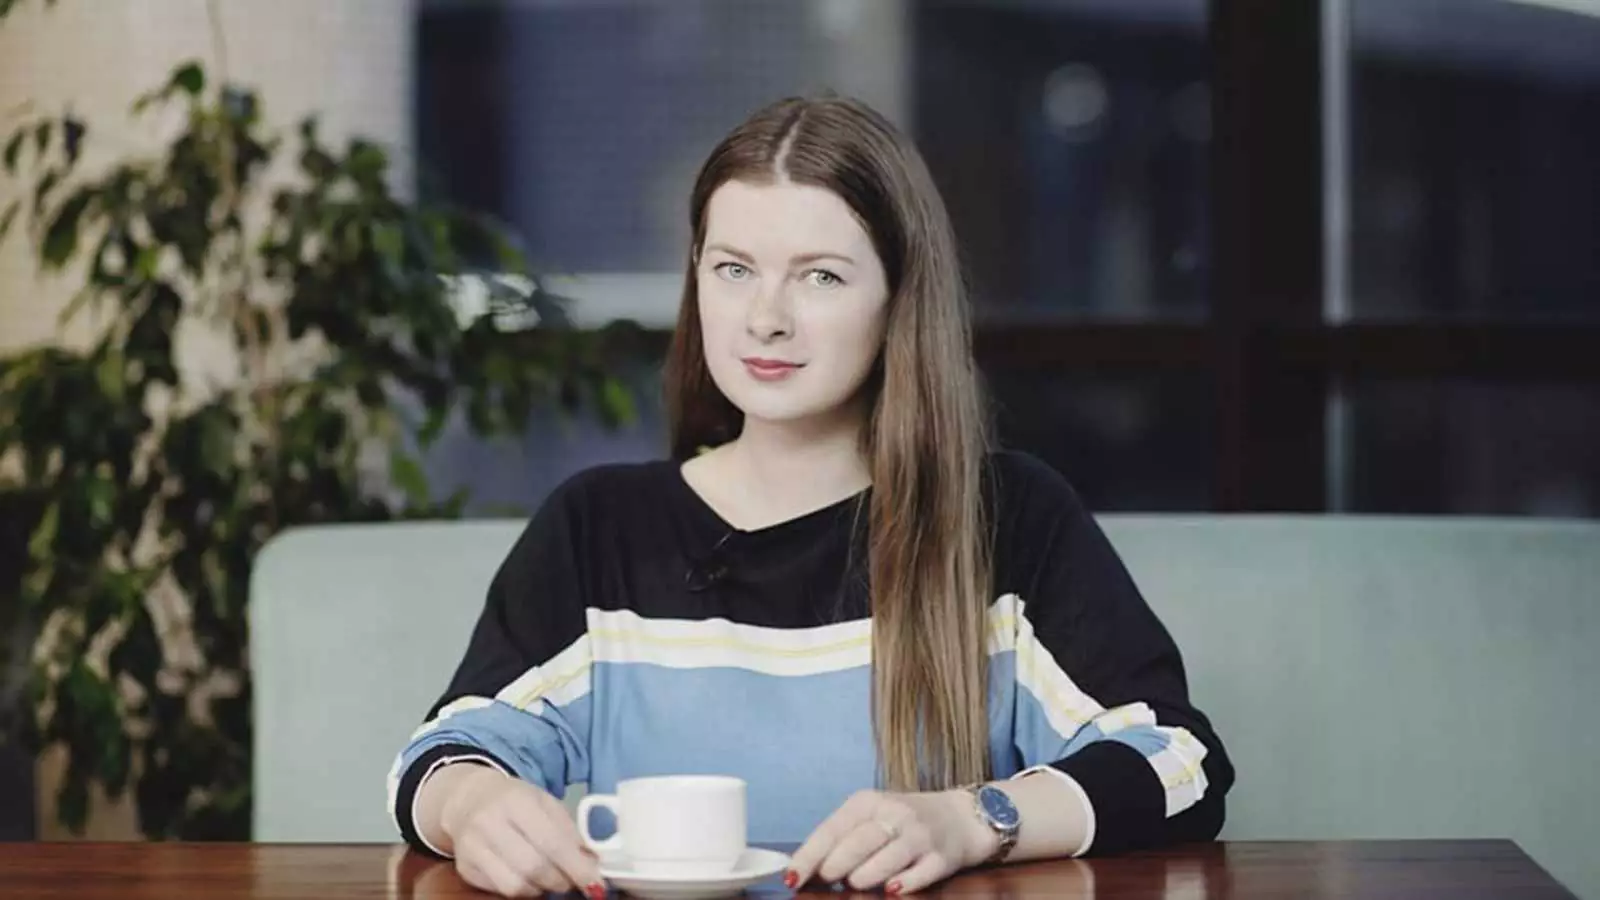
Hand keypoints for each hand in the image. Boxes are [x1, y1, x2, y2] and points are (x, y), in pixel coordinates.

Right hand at [435, 765, 605, 898]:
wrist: (468, 799)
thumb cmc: (515, 801)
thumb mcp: (545, 803)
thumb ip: (569, 831)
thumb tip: (591, 863)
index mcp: (516, 801)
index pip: (552, 842)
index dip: (576, 867)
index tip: (595, 882)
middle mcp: (490, 823)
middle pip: (534, 867)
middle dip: (561, 880)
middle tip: (572, 880)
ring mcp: (473, 847)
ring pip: (516, 885)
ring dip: (541, 888)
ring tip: (549, 877)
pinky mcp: (465, 867)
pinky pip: (500, 890)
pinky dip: (522, 889)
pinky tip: (527, 876)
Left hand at [786, 790, 996, 894]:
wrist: (962, 816)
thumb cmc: (905, 821)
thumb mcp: (871, 817)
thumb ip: (841, 839)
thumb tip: (803, 870)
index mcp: (868, 802)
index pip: (832, 829)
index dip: (809, 856)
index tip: (792, 878)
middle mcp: (894, 814)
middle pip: (859, 841)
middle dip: (837, 865)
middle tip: (828, 879)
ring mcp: (920, 835)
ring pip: (888, 856)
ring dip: (866, 875)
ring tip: (856, 883)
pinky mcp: (942, 856)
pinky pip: (921, 872)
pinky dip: (904, 883)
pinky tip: (892, 890)